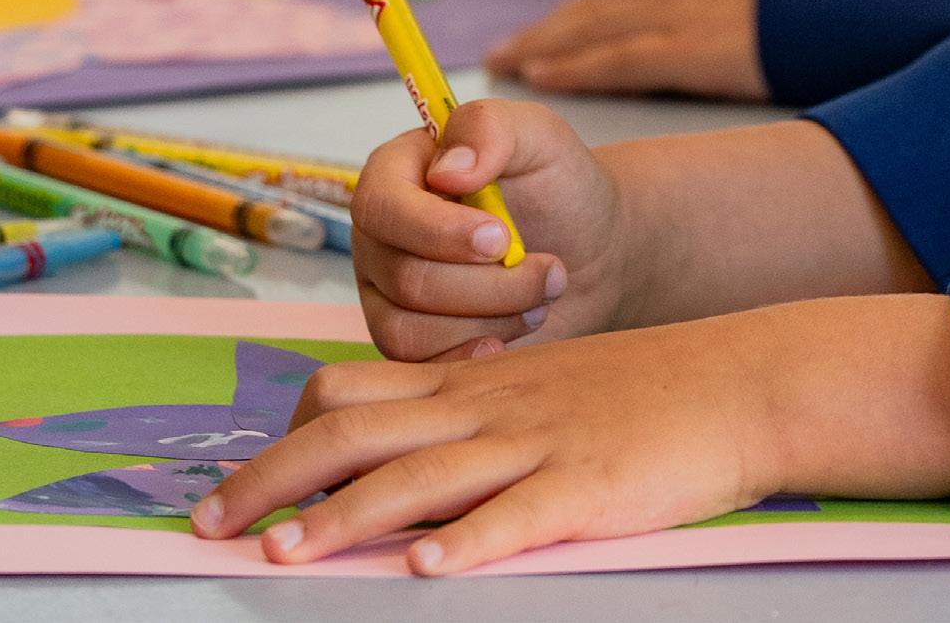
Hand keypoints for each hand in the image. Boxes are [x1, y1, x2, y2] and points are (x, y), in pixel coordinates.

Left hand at [192, 297, 949, 576]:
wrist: (740, 380)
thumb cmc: (641, 394)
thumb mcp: (542, 387)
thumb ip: (470, 417)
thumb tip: (391, 461)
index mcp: (475, 384)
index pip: (352, 393)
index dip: (282, 438)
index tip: (230, 487)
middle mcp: (490, 407)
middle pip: (358, 431)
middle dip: (274, 479)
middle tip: (209, 527)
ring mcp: (538, 445)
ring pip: (421, 475)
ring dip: (346, 516)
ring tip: (287, 553)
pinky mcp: (589, 488)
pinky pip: (518, 516)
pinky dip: (468, 544)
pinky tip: (427, 570)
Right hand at [350, 96, 628, 360]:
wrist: (590, 251)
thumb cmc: (559, 185)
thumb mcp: (539, 135)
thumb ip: (491, 128)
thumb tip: (445, 169)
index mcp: (396, 173)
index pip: (380, 207)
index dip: (437, 231)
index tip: (501, 238)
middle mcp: (381, 237)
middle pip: (406, 278)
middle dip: (490, 283)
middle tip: (550, 269)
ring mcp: (388, 295)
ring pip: (410, 331)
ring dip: (491, 317)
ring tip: (541, 294)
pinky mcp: (410, 344)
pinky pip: (420, 367)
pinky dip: (476, 351)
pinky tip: (515, 331)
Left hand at [488, 0, 769, 99]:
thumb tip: (721, 20)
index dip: (583, 11)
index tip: (549, 30)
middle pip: (599, 4)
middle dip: (549, 29)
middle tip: (501, 52)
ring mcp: (684, 6)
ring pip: (596, 27)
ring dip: (545, 45)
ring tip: (505, 62)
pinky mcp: (693, 47)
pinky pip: (619, 58)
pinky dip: (575, 66)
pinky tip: (542, 74)